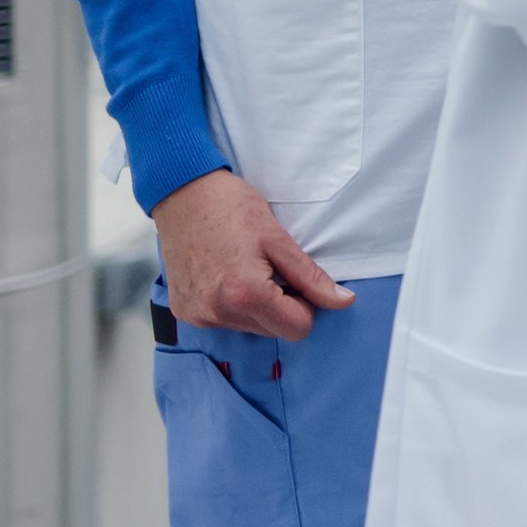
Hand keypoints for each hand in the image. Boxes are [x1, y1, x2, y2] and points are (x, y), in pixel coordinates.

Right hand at [153, 170, 352, 341]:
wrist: (183, 195)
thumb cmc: (233, 209)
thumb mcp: (279, 239)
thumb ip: (311, 277)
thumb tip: (344, 301)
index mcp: (245, 295)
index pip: (296, 328)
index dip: (305, 304)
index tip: (295, 278)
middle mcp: (216, 313)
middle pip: (272, 331)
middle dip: (281, 306)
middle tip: (271, 269)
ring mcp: (196, 316)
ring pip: (248, 328)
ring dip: (256, 306)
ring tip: (246, 268)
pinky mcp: (182, 313)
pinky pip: (222, 321)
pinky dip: (232, 305)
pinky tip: (225, 275)